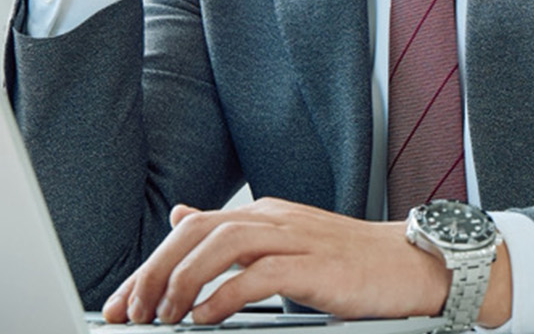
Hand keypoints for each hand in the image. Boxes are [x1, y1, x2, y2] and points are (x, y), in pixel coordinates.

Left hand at [100, 198, 477, 326]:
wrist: (413, 264)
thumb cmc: (350, 262)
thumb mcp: (282, 239)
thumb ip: (231, 233)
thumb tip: (180, 218)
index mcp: (262, 215)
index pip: (190, 231)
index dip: (148, 266)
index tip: (120, 304)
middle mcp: (273, 219)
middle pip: (197, 233)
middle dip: (153, 273)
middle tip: (129, 314)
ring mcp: (296, 239)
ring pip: (222, 246)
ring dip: (182, 283)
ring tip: (160, 318)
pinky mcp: (316, 266)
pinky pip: (260, 274)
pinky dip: (225, 295)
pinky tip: (203, 319)